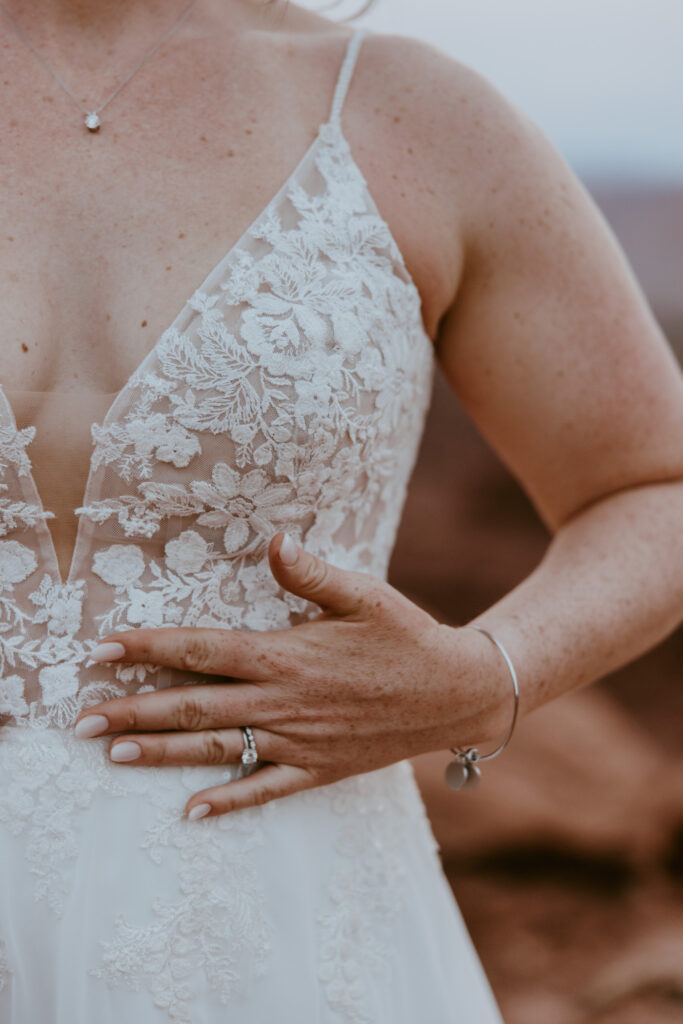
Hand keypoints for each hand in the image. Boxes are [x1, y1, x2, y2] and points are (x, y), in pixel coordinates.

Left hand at [74, 533, 509, 819]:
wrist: (456, 693)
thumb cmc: (408, 636)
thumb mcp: (366, 594)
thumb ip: (312, 573)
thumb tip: (274, 541)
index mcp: (288, 654)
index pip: (204, 650)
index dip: (150, 649)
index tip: (103, 651)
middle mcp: (285, 701)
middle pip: (195, 706)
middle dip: (134, 711)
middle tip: (83, 721)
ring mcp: (300, 740)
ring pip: (218, 749)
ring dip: (163, 754)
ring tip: (114, 757)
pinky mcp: (319, 768)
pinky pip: (266, 789)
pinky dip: (228, 801)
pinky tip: (191, 812)